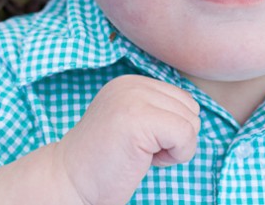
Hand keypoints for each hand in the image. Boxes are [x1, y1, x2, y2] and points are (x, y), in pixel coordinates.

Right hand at [54, 75, 200, 204]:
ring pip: (191, 122)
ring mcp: (134, 98)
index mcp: (131, 82)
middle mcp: (132, 84)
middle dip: (174, 138)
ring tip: (140, 155)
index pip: (183, 99)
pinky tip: (147, 161)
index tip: (141, 143)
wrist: (67, 182)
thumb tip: (196, 114)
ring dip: (174, 148)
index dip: (171, 130)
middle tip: (140, 152)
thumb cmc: (104, 163)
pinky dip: (176, 156)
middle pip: (191, 108)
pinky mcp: (139, 119)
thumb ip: (157, 110)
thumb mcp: (132, 123)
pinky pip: (186, 135)